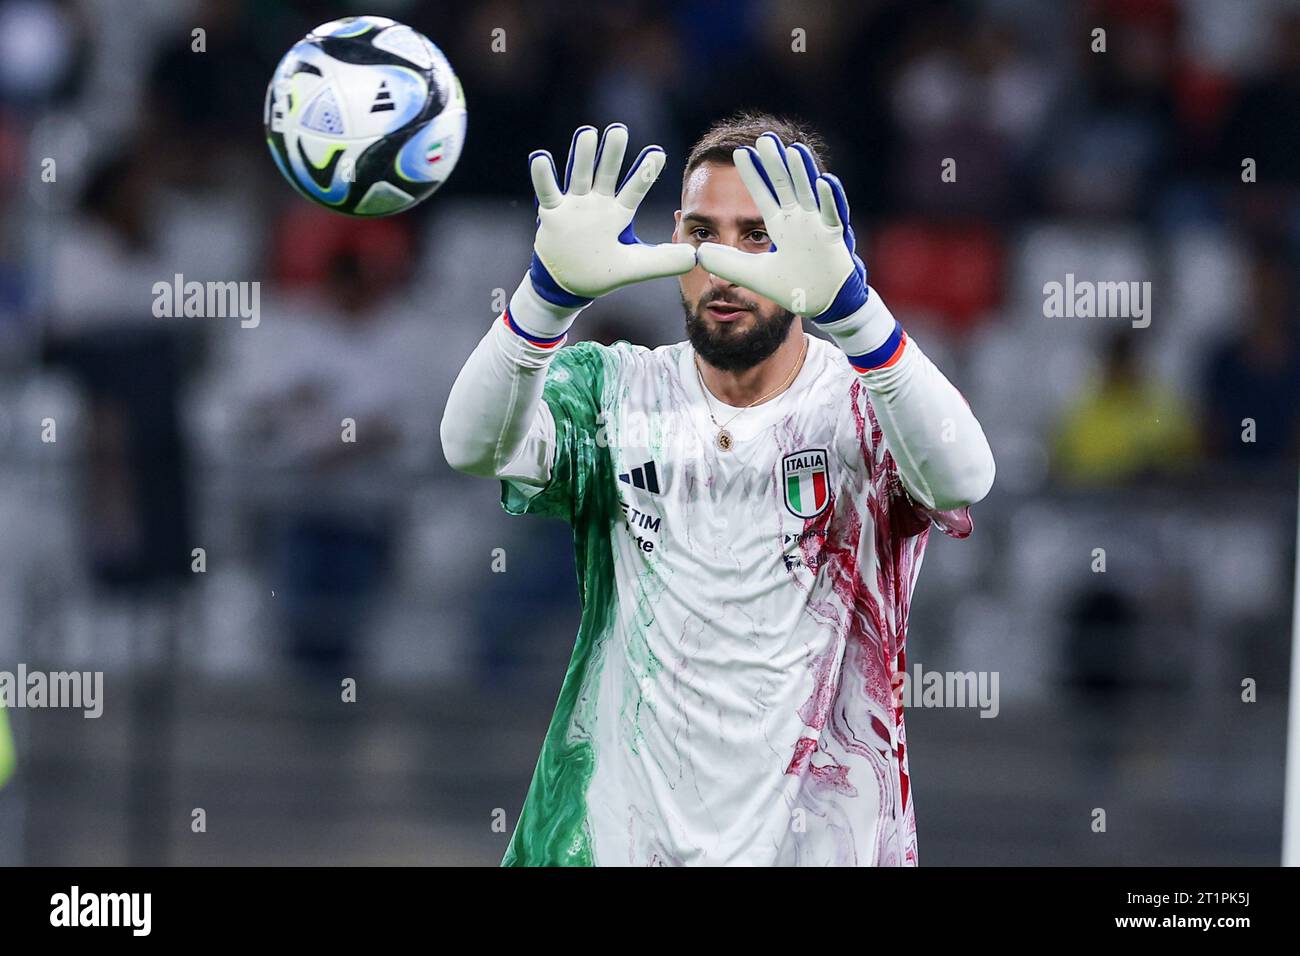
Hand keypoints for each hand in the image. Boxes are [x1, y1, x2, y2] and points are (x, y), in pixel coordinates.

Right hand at [528, 124, 695, 305]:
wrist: (568, 285)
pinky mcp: (553, 215)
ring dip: (581, 156)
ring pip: (578, 177)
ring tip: (586, 133)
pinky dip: (543, 177)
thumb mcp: (635, 266)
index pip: (634, 189)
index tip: (657, 153)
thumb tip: (695, 258)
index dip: (644, 173)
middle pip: (605, 175)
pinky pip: (547, 193)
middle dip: (611, 154)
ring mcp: (574, 207)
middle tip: (619, 129)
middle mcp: (597, 204)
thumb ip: (664, 261)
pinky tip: (540, 157)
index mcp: (618, 214)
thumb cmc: (602, 270)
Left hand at [695, 132, 867, 321]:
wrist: (822, 305)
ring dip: (803, 172)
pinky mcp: (835, 238)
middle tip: (766, 138)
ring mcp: (818, 226)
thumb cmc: (793, 287)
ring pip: (810, 193)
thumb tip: (700, 252)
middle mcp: (799, 220)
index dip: (753, 175)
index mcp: (781, 226)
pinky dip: (829, 199)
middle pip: (786, 186)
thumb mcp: (754, 275)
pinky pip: (833, 215)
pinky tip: (823, 181)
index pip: (764, 194)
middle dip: (776, 163)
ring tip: (794, 149)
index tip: (740, 153)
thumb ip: (729, 262)